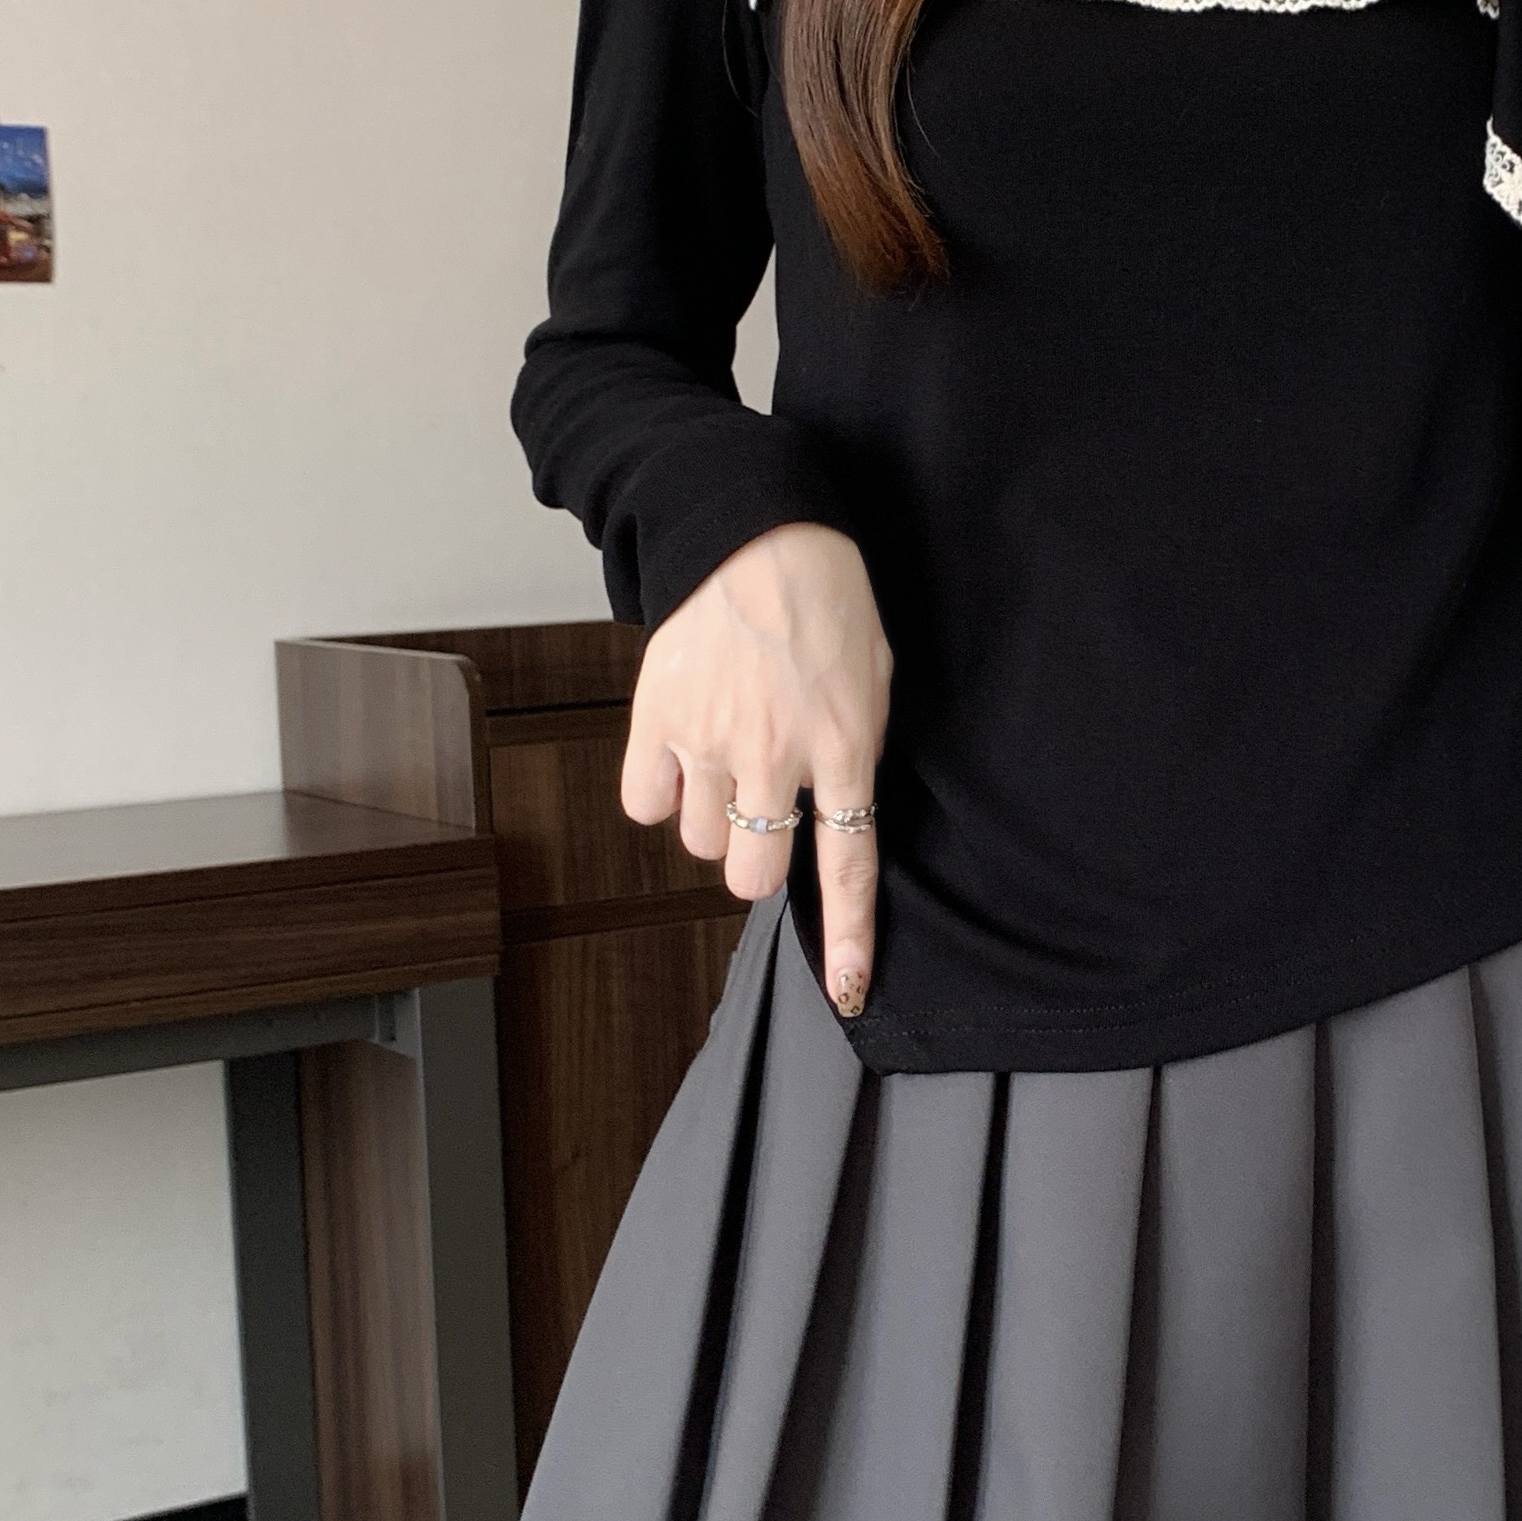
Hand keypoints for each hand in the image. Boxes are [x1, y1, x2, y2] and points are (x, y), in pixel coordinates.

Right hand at [623, 522, 892, 1017]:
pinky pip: (646, 803)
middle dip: (756, 860)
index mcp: (846, 746)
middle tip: (762, 813)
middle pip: (753, 874)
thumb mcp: (875, 675)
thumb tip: (841, 807)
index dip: (848, 936)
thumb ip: (859, 748)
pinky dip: (661, 791)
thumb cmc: (828, 598)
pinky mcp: (656, 718)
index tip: (851, 991)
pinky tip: (682, 751)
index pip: (848, 864)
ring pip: (698, 843)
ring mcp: (712, 741)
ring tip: (726, 756)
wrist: (756, 529)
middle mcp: (778, 756)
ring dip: (711, 819)